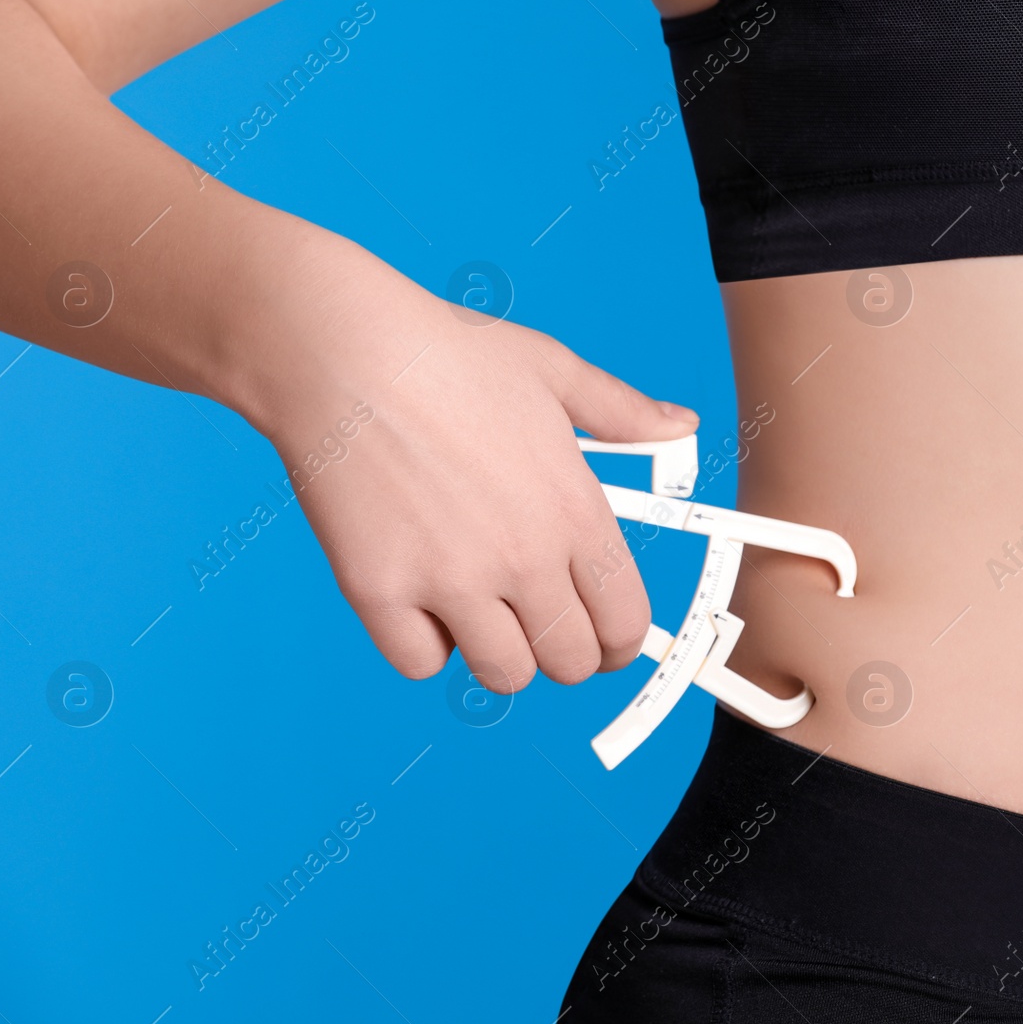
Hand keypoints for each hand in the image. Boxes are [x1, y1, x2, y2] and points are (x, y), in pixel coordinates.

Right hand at [243, 239, 698, 693]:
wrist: (342, 349)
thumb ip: (623, 411)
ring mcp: (450, 579)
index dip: (623, 640)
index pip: (625, 620)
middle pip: (571, 662)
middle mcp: (522, 556)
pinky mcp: (380, 591)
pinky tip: (422, 599)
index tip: (608, 638)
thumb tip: (680, 424)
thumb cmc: (446, 352)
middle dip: (565, 650)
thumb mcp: (554, 370)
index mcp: (575, 509)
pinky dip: (425, 645)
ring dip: (500, 654)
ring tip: (483, 611)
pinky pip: (421, 663)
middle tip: (542, 622)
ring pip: (503, 675)